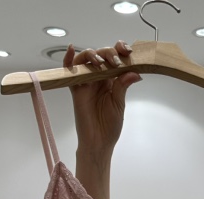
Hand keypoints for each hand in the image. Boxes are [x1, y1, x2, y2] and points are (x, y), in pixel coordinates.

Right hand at [65, 41, 141, 163]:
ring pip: (86, 59)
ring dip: (93, 54)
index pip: (115, 58)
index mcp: (111, 80)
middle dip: (109, 53)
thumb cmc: (109, 127)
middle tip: (116, 62)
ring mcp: (86, 82)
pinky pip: (69, 71)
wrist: (98, 143)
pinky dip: (68, 59)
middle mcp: (98, 78)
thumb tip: (135, 72)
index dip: (120, 50)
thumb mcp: (119, 104)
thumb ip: (123, 85)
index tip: (128, 51)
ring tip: (100, 61)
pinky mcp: (75, 88)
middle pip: (101, 54)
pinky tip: (72, 50)